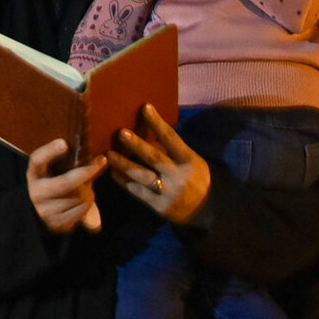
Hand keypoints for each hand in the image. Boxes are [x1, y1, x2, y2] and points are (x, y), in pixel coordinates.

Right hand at [26, 139, 107, 233]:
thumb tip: (85, 153)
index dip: (50, 151)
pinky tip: (85, 199)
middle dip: (88, 172)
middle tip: (99, 163)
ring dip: (89, 189)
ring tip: (86, 186)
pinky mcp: (57, 224)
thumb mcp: (52, 168)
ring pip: (80, 197)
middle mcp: (37, 192)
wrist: (40, 211)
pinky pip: (83, 210)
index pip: (37, 160)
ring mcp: (46, 210)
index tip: (64, 143)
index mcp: (34, 173)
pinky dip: (89, 203)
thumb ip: (65, 159)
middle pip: (67, 182)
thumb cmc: (53, 181)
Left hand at [108, 104, 209, 223]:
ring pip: (142, 176)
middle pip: (154, 158)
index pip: (172, 138)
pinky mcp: (159, 206)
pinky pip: (139, 193)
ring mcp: (168, 192)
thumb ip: (172, 150)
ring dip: (124, 164)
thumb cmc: (198, 178)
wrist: (209, 210)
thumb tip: (148, 134)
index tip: (145, 107)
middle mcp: (178, 175)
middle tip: (120, 133)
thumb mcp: (192, 161)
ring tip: (109, 154)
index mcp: (188, 160)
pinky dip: (125, 182)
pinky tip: (113, 173)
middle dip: (136, 145)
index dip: (158, 123)